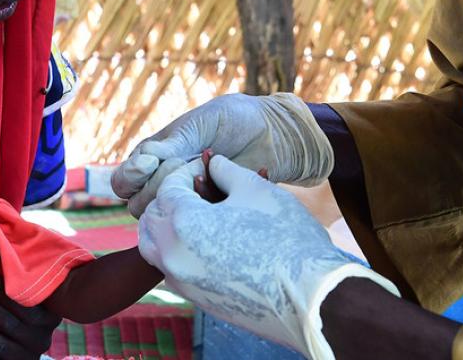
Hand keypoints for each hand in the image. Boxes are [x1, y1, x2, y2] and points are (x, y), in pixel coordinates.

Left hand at [0, 275, 60, 359]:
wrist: (24, 350)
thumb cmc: (25, 314)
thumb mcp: (31, 299)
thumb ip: (21, 285)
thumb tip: (0, 254)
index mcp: (49, 319)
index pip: (28, 307)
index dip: (8, 294)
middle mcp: (40, 340)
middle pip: (9, 322)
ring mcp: (25, 357)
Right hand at [112, 93, 332, 215]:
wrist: (273, 133)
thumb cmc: (233, 120)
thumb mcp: (200, 124)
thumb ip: (171, 144)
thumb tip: (142, 161)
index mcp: (153, 157)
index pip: (125, 181)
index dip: (131, 178)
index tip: (151, 164)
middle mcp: (165, 182)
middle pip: (140, 204)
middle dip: (163, 185)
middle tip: (190, 163)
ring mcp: (189, 200)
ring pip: (167, 217)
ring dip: (185, 198)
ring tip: (208, 174)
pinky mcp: (212, 214)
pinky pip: (200, 221)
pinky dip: (211, 205)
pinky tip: (226, 188)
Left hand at [139, 155, 398, 359]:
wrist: (310, 297)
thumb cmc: (286, 237)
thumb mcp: (256, 189)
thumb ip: (226, 171)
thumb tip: (213, 163)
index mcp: (182, 223)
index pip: (167, 187)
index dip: (186, 170)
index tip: (205, 165)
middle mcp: (172, 254)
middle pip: (151, 218)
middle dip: (169, 197)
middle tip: (196, 187)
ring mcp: (182, 281)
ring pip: (154, 247)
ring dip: (167, 225)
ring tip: (198, 212)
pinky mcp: (196, 299)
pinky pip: (172, 268)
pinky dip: (178, 249)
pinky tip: (208, 239)